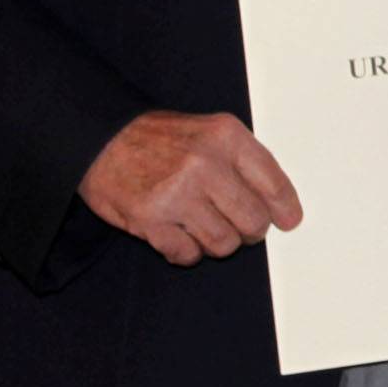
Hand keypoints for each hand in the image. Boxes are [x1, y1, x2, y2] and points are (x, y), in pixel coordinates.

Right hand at [78, 110, 302, 265]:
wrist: (99, 139)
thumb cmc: (161, 139)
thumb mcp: (211, 132)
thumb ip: (246, 162)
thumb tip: (283, 206)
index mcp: (225, 138)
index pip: (273, 184)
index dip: (284, 209)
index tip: (287, 220)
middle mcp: (204, 164)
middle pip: (253, 221)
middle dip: (250, 230)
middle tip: (237, 225)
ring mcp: (176, 193)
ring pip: (224, 243)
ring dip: (217, 242)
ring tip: (203, 227)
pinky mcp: (150, 219)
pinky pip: (188, 255)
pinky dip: (187, 252)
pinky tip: (179, 235)